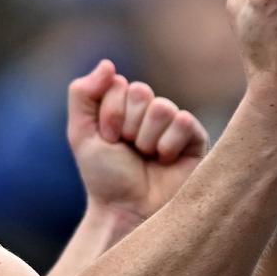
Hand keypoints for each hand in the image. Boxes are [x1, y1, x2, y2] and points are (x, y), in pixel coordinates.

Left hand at [67, 60, 207, 219]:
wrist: (127, 211)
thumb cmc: (105, 177)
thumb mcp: (81, 133)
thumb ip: (83, 94)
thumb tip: (108, 64)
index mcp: (123, 105)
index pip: (117, 84)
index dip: (109, 114)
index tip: (108, 140)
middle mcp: (149, 110)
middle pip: (140, 91)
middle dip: (127, 125)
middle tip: (127, 149)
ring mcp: (173, 124)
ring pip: (162, 107)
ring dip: (146, 138)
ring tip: (146, 157)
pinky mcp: (195, 139)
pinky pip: (184, 121)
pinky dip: (168, 145)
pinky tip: (165, 161)